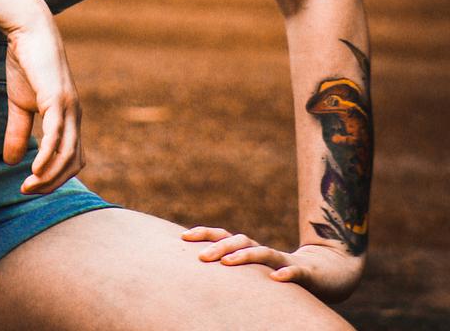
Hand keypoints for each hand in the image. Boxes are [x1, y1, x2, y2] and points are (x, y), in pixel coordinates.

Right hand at [2, 4, 83, 195]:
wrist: (28, 30)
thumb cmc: (26, 63)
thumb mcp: (20, 103)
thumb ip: (19, 131)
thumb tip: (12, 162)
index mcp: (69, 116)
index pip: (72, 158)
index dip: (55, 176)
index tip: (30, 185)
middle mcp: (75, 115)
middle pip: (74, 162)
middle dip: (52, 182)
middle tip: (27, 191)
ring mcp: (69, 107)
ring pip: (68, 154)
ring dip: (49, 175)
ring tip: (28, 185)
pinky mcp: (57, 99)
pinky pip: (57, 136)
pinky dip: (48, 157)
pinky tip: (34, 170)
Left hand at [181, 227, 363, 302]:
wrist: (331, 273)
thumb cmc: (287, 274)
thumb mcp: (257, 275)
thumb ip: (236, 273)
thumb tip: (200, 277)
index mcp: (252, 251)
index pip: (224, 236)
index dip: (204, 234)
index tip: (182, 236)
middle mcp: (265, 252)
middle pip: (239, 240)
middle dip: (218, 248)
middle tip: (200, 258)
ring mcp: (285, 261)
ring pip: (263, 253)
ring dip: (245, 256)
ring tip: (228, 264)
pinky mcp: (307, 273)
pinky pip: (295, 271)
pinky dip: (285, 274)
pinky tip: (276, 279)